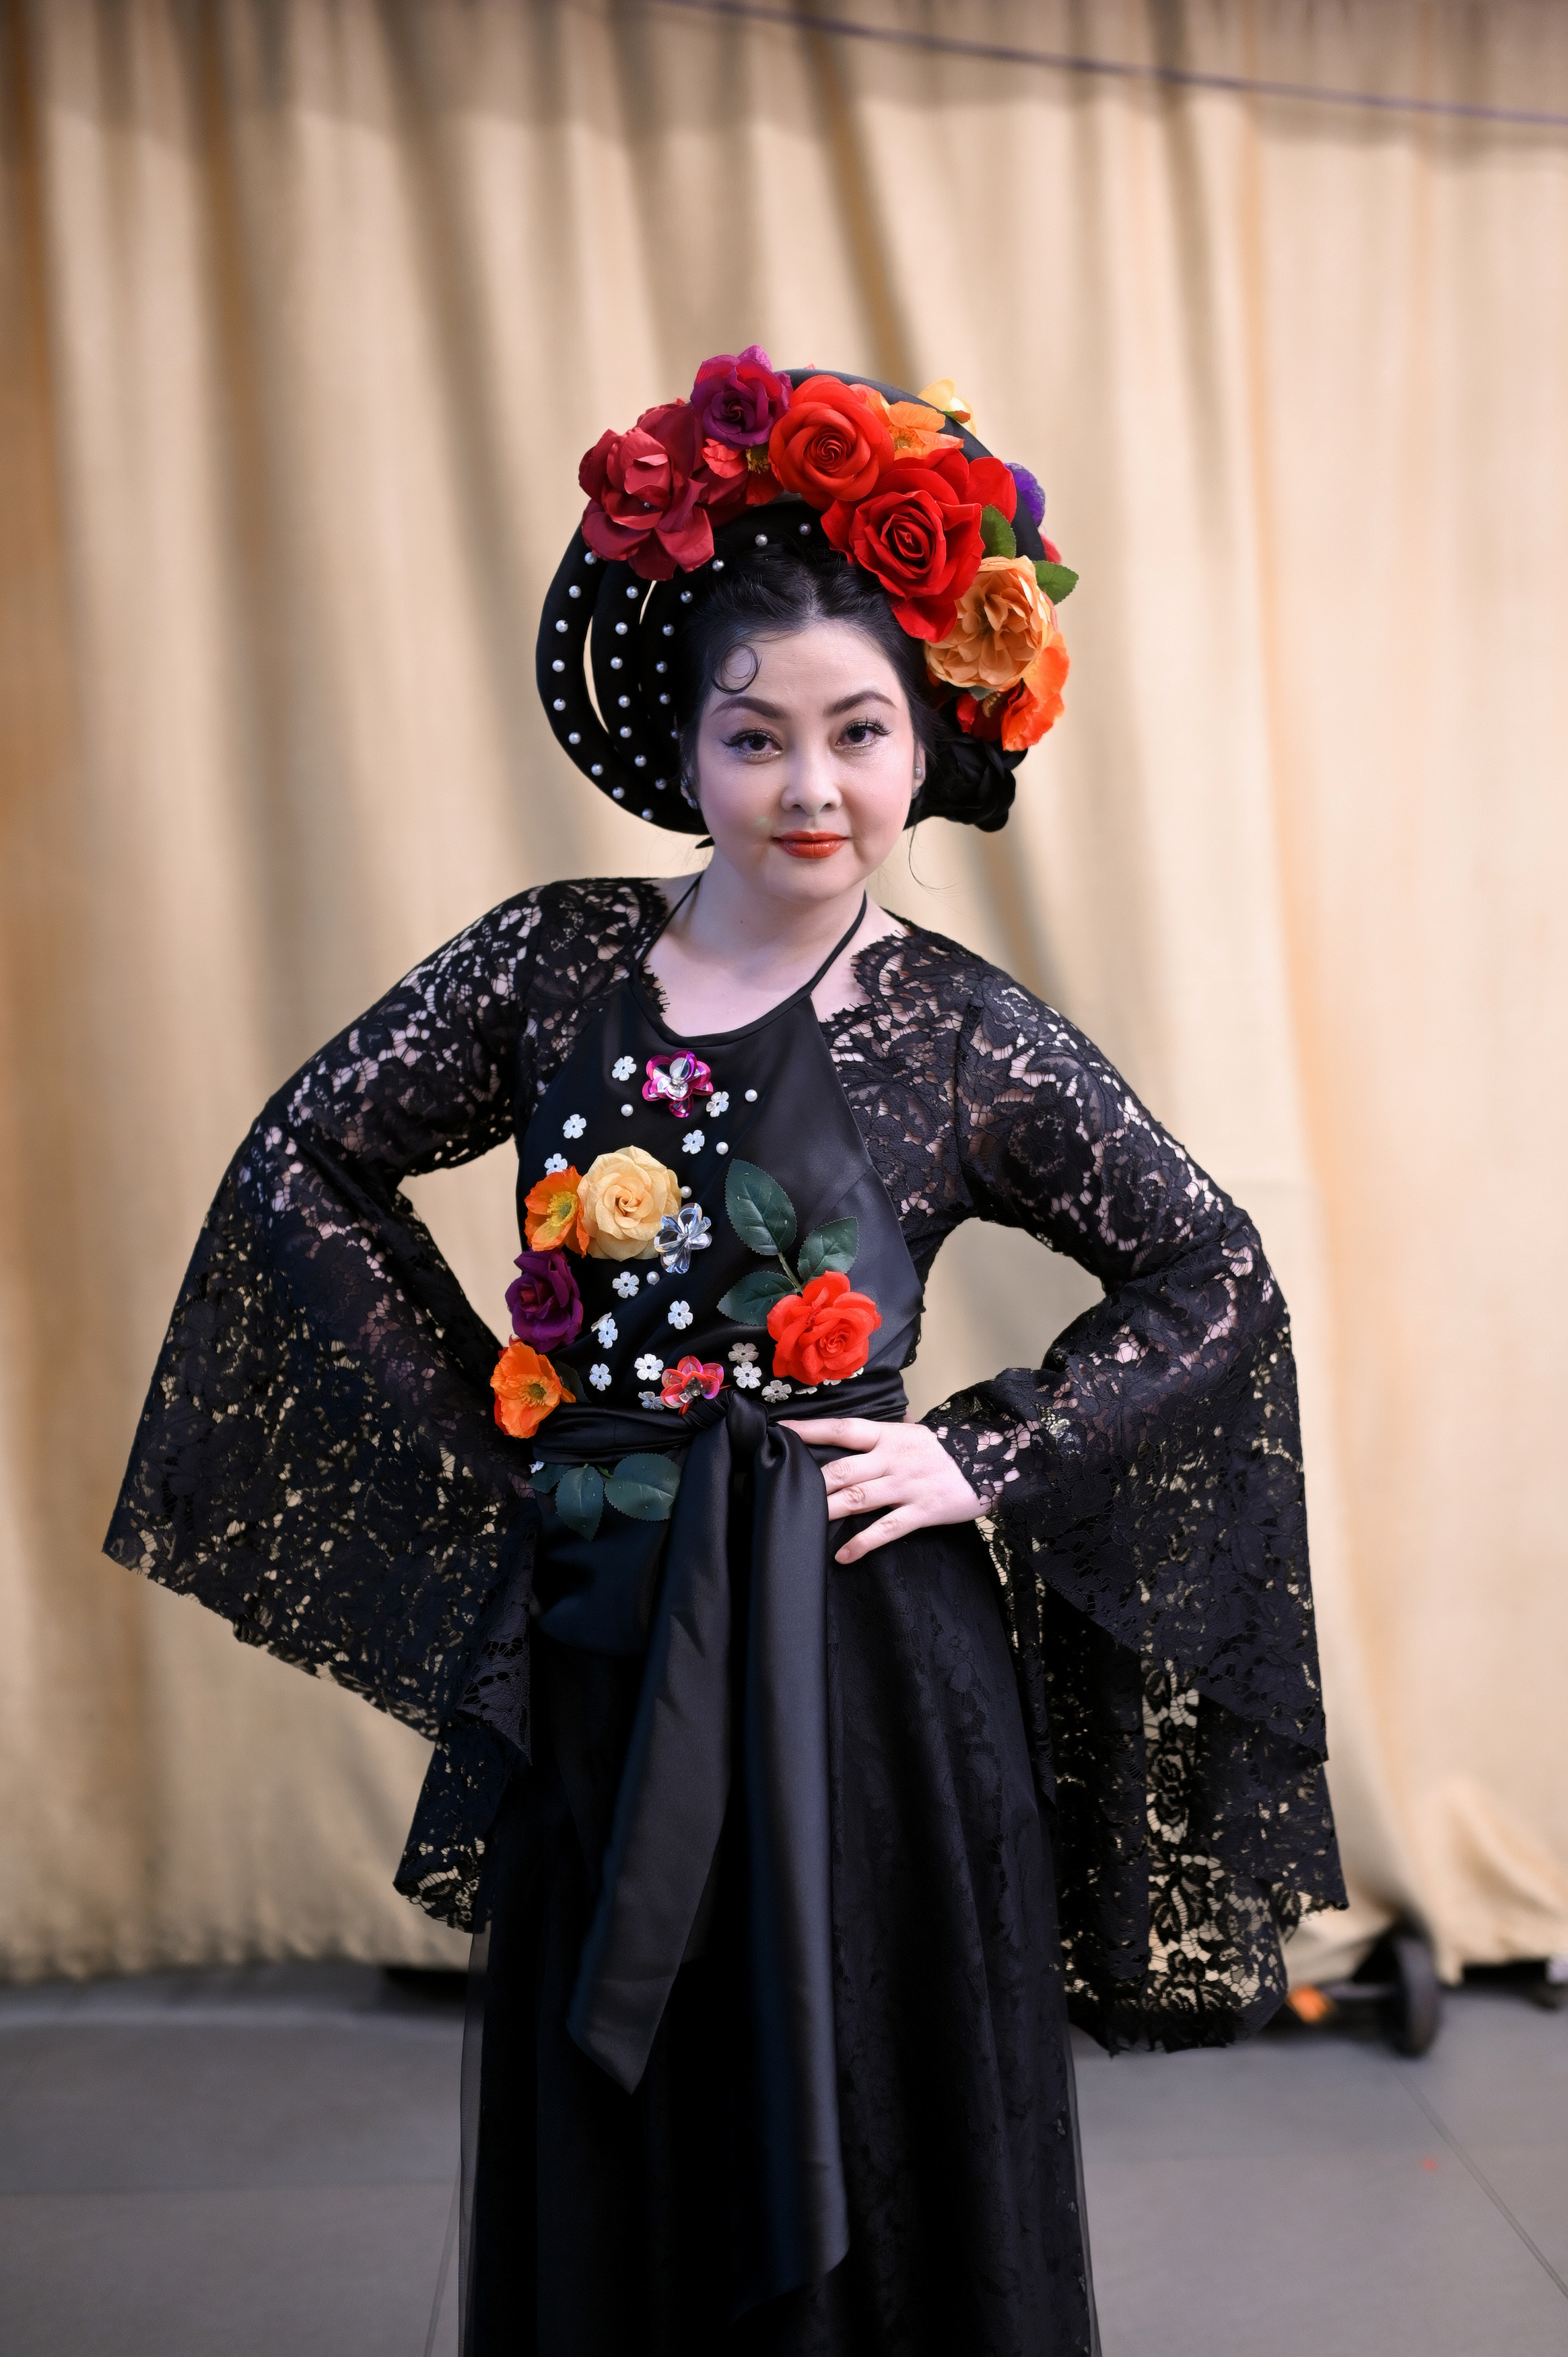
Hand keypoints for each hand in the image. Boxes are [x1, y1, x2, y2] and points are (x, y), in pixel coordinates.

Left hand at [779, 1416, 984, 1564]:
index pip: (843, 1429)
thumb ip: (882, 1434)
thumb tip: (852, 1431)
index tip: (781, 1432)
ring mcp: (906, 1485)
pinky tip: (843, 1556)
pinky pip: (887, 1529)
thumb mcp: (913, 1432)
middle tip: (782, 1489)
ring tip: (803, 1523)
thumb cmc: (947, 1449)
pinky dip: (863, 1543)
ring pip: (859, 1498)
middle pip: (843, 1468)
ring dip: (829, 1511)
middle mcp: (892, 1458)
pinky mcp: (922, 1511)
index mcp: (888, 1435)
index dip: (811, 1430)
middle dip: (811, 1481)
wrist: (995, 1460)